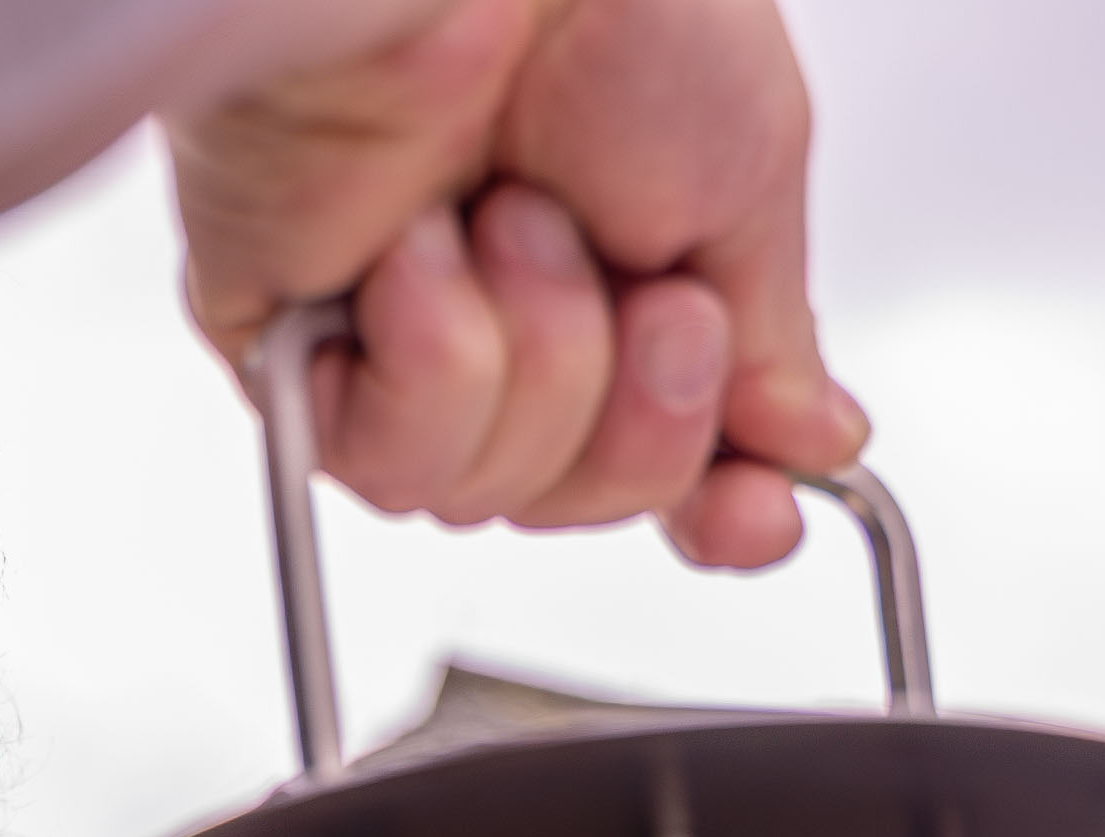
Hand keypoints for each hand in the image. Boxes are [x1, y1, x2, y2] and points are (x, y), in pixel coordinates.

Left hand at [171, 0, 864, 562]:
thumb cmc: (610, 3)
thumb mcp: (753, 179)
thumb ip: (773, 340)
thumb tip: (810, 441)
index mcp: (617, 279)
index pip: (659, 460)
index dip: (714, 509)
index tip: (760, 516)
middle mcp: (507, 321)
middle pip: (580, 499)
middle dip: (641, 412)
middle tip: (652, 295)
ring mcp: (397, 345)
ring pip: (483, 494)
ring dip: (539, 360)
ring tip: (515, 219)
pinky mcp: (294, 354)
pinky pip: (388, 459)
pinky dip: (434, 357)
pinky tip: (425, 249)